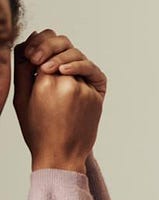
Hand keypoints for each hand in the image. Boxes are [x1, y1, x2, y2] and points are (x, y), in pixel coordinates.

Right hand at [12, 29, 105, 172]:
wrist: (61, 155)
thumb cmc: (37, 129)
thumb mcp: (21, 99)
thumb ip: (23, 70)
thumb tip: (29, 44)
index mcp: (46, 83)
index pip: (44, 46)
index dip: (38, 44)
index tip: (31, 54)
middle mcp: (69, 82)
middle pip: (65, 46)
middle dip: (52, 45)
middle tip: (42, 56)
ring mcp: (86, 88)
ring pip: (78, 58)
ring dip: (66, 57)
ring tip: (52, 68)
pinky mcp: (97, 95)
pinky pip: (90, 73)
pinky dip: (79, 69)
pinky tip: (67, 75)